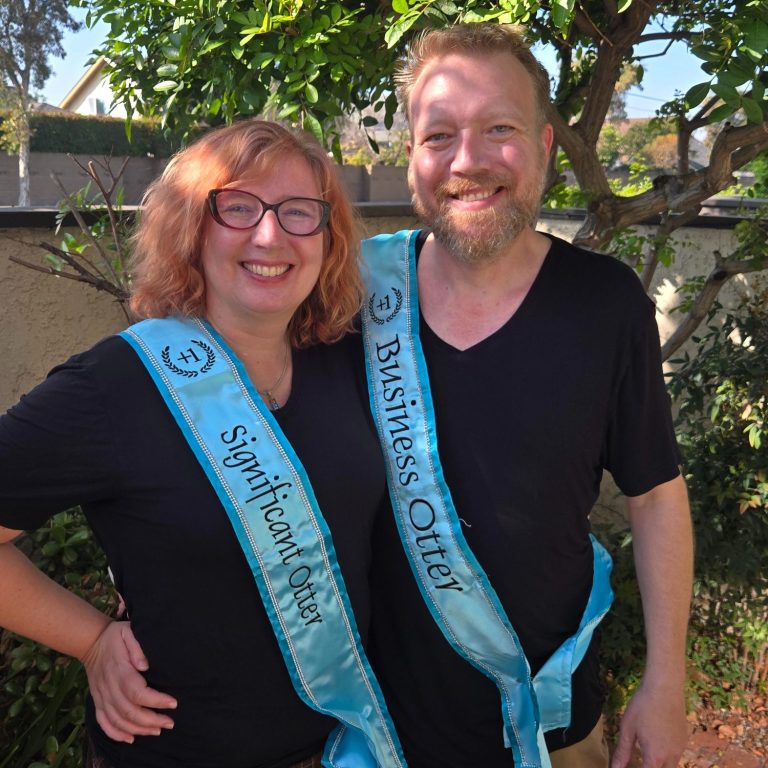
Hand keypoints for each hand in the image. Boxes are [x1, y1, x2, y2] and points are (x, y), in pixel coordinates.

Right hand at [81, 621, 176, 742]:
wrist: (91, 642)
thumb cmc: (115, 636)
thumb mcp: (128, 632)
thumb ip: (137, 647)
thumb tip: (145, 665)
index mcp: (119, 671)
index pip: (137, 692)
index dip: (156, 701)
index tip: (173, 703)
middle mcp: (109, 687)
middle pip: (129, 711)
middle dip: (151, 721)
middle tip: (170, 722)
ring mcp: (102, 696)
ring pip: (118, 720)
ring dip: (138, 729)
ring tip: (157, 730)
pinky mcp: (98, 701)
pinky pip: (104, 723)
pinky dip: (116, 734)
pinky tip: (130, 738)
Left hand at [610, 682, 687, 767]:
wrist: (665, 687)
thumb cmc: (642, 706)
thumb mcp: (628, 728)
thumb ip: (623, 751)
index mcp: (655, 756)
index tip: (632, 766)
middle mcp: (671, 757)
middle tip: (640, 761)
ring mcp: (680, 748)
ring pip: (672, 766)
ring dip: (660, 764)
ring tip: (647, 754)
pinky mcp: (685, 739)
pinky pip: (677, 755)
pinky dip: (667, 755)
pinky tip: (658, 742)